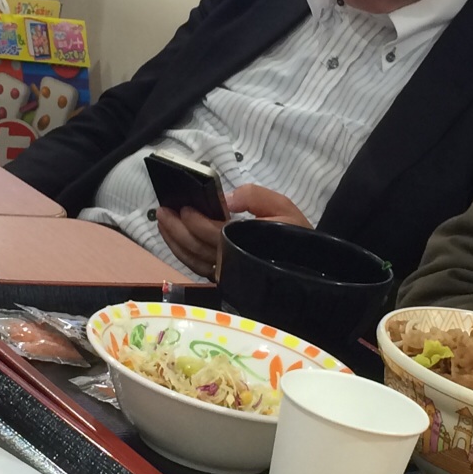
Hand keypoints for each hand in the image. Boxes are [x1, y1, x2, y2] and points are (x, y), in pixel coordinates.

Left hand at [155, 184, 310, 277]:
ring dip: (173, 241)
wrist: (310, 264)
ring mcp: (227, 273)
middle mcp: (233, 262)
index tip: (185, 207)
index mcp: (248, 244)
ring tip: (162, 221)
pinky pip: (196, 267)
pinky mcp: (224, 276)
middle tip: (162, 211)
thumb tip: (225, 199)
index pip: (215, 234)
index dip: (197, 222)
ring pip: (192, 260)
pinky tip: (173, 238)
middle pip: (197, 248)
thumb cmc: (295, 234)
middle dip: (177, 230)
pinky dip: (181, 253)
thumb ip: (255, 197)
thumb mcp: (282, 207)